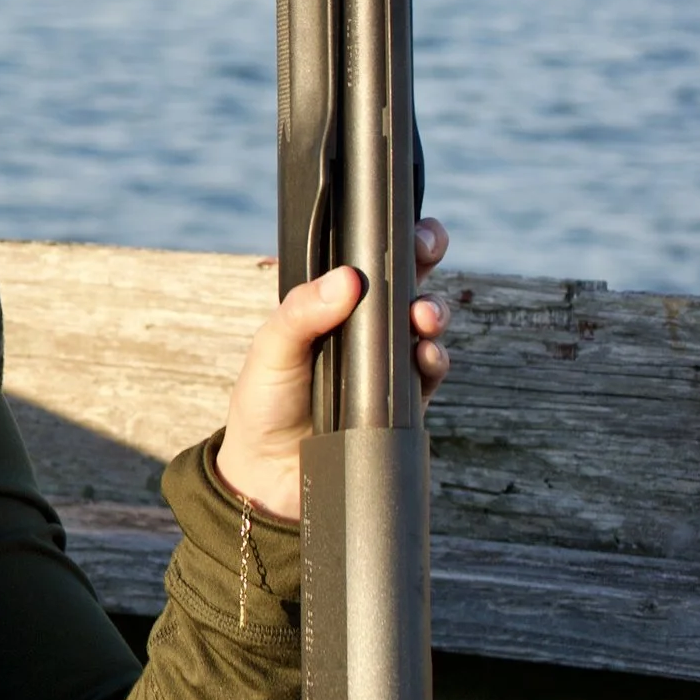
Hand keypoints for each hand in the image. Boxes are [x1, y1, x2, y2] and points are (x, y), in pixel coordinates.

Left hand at [213, 218, 452, 520]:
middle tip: (428, 249)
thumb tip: (347, 279)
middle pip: (405, 280)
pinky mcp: (402, 401)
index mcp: (328, 306)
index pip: (364, 262)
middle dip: (425, 258)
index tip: (407, 224)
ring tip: (422, 316)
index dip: (390, 239)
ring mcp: (386, 362)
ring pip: (424, 322)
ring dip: (432, 311)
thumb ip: (302, 313)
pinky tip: (426, 356)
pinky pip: (429, 372)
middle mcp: (363, 328)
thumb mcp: (272, 350)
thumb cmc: (264, 403)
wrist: (270, 476)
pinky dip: (434, 359)